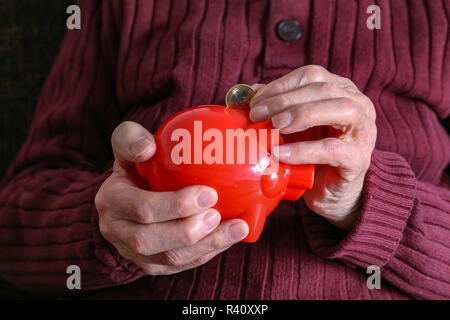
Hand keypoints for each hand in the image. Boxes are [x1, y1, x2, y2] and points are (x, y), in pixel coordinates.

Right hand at [95, 121, 248, 274]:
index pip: (141, 209)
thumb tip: (147, 147)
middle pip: (150, 241)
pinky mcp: (153, 264)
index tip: (209, 192)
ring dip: (206, 245)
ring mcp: (134, 252)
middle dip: (188, 231)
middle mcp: (118, 231)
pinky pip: (181, 265)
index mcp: (111, 201)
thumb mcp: (129, 144)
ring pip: (169, 259)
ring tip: (236, 228)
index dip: (175, 205)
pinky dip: (208, 252)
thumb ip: (131, 138)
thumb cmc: (137, 164)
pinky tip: (230, 237)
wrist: (132, 192)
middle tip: (218, 214)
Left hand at [249, 65, 376, 229]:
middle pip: (323, 89)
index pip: (311, 75)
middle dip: (285, 100)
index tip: (255, 101)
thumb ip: (276, 108)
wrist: (330, 192)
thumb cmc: (311, 155)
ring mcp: (364, 131)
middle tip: (257, 115)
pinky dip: (303, 150)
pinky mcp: (359, 158)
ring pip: (340, 110)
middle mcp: (359, 105)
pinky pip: (332, 149)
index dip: (281, 85)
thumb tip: (248, 94)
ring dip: (300, 115)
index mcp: (341, 90)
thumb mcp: (292, 126)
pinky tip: (280, 153)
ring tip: (273, 127)